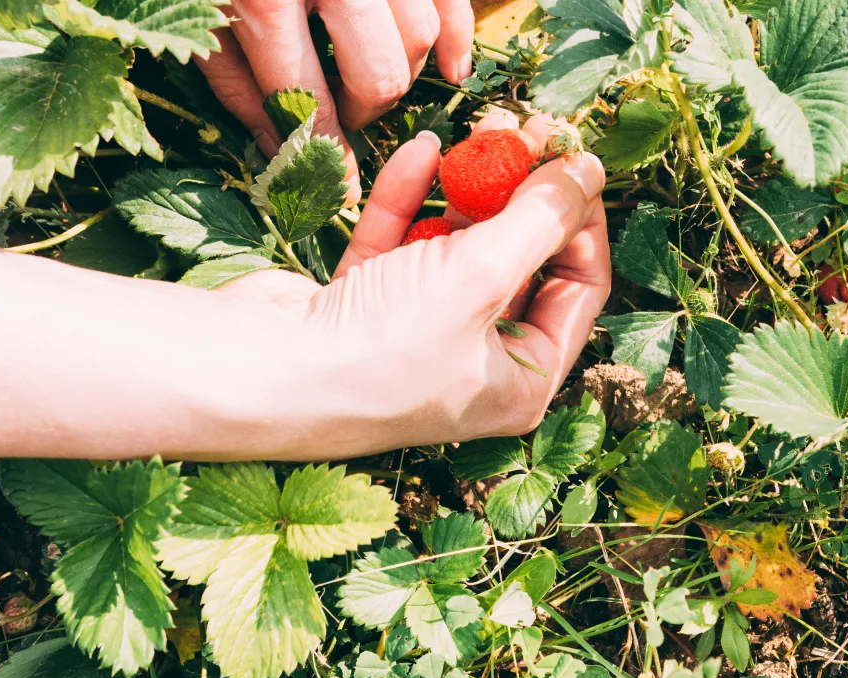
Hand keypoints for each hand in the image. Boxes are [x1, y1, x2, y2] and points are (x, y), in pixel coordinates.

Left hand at [197, 0, 475, 204]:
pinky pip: (450, 0)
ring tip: (368, 77)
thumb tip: (276, 141)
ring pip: (418, 37)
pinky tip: (451, 67)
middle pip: (379, 75)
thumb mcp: (195, 10)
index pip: (307, 102)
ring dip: (400, 72)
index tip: (336, 191)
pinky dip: (457, 36)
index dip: (324, 156)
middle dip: (363, 111)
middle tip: (342, 115)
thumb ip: (231, 75)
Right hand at [220, 113, 608, 457]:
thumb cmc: (382, 348)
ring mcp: (419, 334)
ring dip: (470, 188)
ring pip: (461, 246)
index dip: (582, 221)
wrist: (259, 372)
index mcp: (522, 379)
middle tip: (526, 130)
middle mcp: (476, 361)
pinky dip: (412, 200)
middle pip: (521, 261)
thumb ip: (541, 219)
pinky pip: (404, 243)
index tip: (573, 161)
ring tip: (480, 128)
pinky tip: (420, 151)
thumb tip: (588, 172)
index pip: (579, 288)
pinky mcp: (366, 306)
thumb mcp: (483, 276)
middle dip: (524, 194)